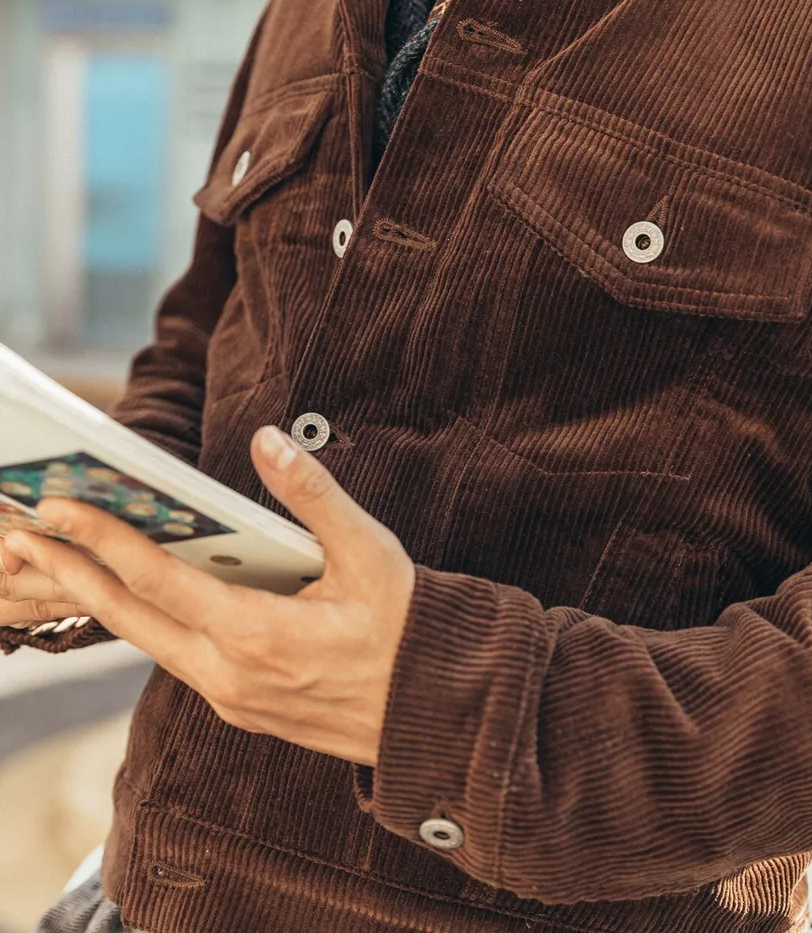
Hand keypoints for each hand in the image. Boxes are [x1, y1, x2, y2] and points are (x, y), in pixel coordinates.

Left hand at [0, 426, 416, 764]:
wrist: (434, 708)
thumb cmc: (407, 628)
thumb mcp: (370, 552)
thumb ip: (314, 495)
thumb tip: (267, 441)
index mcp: (257, 634)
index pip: (158, 579)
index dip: (102, 538)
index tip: (58, 507)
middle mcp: (230, 675)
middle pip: (130, 618)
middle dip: (71, 573)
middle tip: (22, 535)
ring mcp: (231, 699)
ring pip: (148, 642)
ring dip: (102, 599)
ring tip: (63, 562)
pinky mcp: (241, 708)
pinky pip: (176, 659)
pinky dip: (144, 622)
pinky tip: (136, 598)